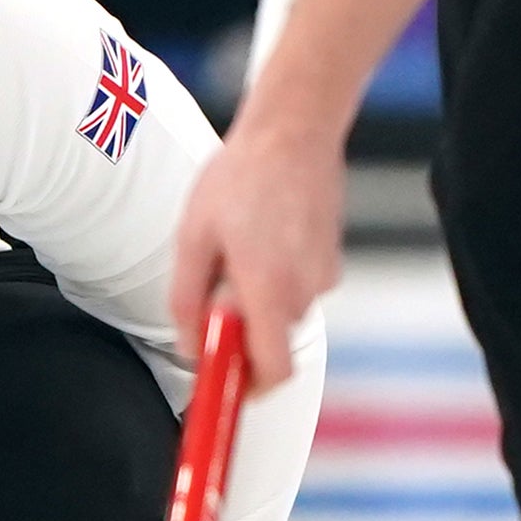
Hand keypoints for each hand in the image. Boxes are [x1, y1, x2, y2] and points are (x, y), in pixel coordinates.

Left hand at [168, 112, 345, 392]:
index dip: (248, 389)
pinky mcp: (332, 261)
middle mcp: (304, 289)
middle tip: (215, 288)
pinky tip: (261, 236)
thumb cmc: (241, 177)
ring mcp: (324, 275)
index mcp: (267, 288)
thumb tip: (192, 349)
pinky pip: (297, 288)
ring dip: (256, 299)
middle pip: (272, 343)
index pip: (273, 370)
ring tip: (237, 248)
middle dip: (242, 330)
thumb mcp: (192, 239)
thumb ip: (187, 302)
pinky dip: (275, 278)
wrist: (295, 130)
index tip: (225, 390)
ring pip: (283, 313)